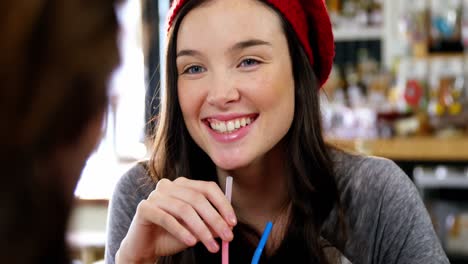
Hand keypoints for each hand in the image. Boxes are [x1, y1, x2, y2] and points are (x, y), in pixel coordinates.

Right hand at [116, 177, 236, 262]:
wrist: (144, 247)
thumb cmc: (171, 235)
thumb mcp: (195, 230)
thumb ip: (210, 225)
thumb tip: (229, 225)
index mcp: (183, 185)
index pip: (208, 187)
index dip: (222, 204)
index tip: (233, 223)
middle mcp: (169, 185)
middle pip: (197, 198)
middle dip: (215, 219)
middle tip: (227, 237)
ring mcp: (155, 195)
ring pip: (184, 209)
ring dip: (201, 230)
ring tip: (212, 246)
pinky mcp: (144, 208)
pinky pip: (167, 219)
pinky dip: (182, 231)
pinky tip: (192, 242)